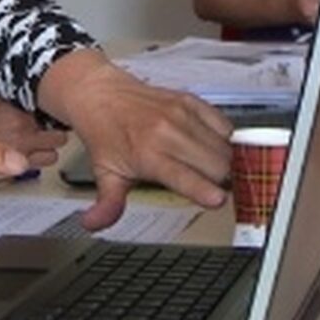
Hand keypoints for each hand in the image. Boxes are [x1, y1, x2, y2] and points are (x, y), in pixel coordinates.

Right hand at [0, 92, 68, 167]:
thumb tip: (20, 88)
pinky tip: (31, 154)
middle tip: (46, 128)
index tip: (48, 108)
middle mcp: (25, 125)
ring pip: (55, 150)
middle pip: (59, 130)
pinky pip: (43, 163)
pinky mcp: (19, 164)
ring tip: (39, 143)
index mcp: (19, 103)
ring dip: (49, 147)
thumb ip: (7, 93)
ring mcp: (24, 146)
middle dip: (54, 130)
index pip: (53, 104)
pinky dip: (40, 160)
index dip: (51, 107)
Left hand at [38, 49, 231, 229]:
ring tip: (208, 167)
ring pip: (226, 147)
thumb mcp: (105, 174)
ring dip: (224, 163)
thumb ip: (107, 205)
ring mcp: (182, 115)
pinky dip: (224, 139)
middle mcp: (167, 133)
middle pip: (217, 166)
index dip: (206, 191)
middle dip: (219, 182)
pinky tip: (210, 145)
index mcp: (147, 154)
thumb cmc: (105, 132)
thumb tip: (94, 224)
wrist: (100, 95)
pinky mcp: (191, 101)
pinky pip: (225, 125)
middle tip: (209, 185)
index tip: (217, 200)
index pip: (185, 176)